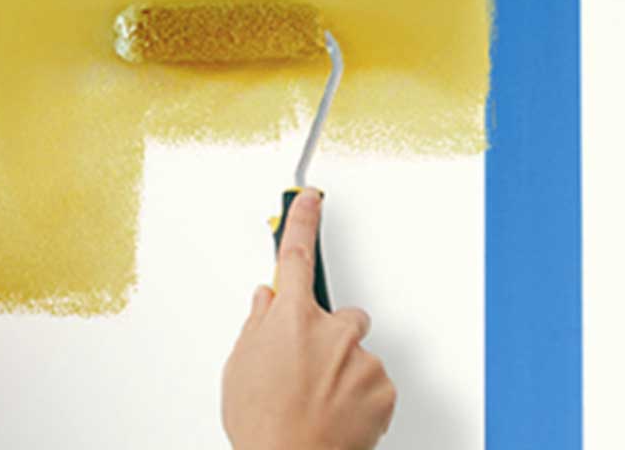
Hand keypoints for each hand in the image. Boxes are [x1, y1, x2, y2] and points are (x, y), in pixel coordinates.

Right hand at [222, 188, 395, 449]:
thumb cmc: (262, 424)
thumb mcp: (240, 368)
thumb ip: (256, 327)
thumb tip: (266, 303)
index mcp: (291, 319)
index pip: (296, 255)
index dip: (303, 221)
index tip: (310, 200)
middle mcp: (333, 331)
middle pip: (340, 315)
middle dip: (329, 335)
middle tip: (307, 370)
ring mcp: (362, 359)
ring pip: (357, 353)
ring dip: (342, 371)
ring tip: (317, 404)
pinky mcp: (384, 387)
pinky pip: (373, 382)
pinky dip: (359, 396)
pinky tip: (335, 415)